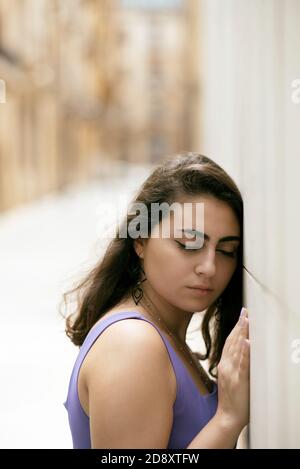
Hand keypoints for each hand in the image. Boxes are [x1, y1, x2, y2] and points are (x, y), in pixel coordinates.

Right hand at [216, 307, 249, 431]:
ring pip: (236, 349)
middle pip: (232, 342)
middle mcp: (225, 365)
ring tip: (247, 320)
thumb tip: (241, 349)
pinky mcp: (239, 380)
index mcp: (224, 364)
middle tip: (246, 312)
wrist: (227, 417)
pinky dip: (244, 352)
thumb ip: (232, 363)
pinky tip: (247, 341)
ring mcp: (231, 372)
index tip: (242, 315)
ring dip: (242, 333)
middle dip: (240, 326)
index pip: (229, 341)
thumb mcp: (229, 377)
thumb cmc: (231, 399)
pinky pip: (242, 364)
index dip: (236, 328)